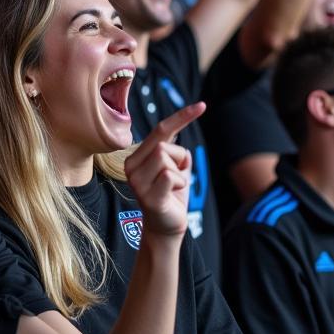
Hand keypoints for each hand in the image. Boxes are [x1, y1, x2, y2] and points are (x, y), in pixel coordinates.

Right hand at [124, 103, 204, 237]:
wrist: (166, 228)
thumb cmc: (171, 195)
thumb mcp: (174, 167)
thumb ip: (173, 150)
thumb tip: (179, 138)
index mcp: (135, 157)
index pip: (160, 130)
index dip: (181, 117)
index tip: (202, 106)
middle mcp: (131, 167)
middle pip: (164, 145)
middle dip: (178, 158)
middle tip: (176, 177)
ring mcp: (137, 182)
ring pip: (166, 159)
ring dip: (179, 173)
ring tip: (173, 187)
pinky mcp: (148, 196)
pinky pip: (170, 176)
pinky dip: (180, 183)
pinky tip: (173, 194)